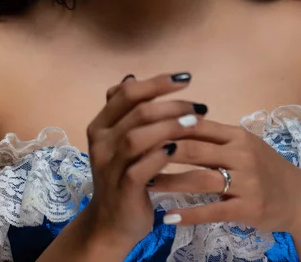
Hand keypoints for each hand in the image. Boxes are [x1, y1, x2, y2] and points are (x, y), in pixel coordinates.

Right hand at [82, 72, 206, 253]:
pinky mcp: (122, 189)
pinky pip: (140, 168)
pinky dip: (160, 156)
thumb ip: (125, 111)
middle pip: (136, 112)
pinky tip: (178, 149)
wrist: (112, 224)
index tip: (186, 78)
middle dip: (171, 105)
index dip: (157, 83)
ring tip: (195, 123)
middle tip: (199, 106)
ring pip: (137, 137)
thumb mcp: (120, 141)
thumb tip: (130, 77)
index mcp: (101, 125)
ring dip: (169, 127)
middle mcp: (100, 142)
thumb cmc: (124, 175)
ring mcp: (109, 166)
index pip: (127, 93)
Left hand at [147, 118, 300, 233]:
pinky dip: (188, 214)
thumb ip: (210, 132)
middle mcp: (241, 155)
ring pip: (200, 179)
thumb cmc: (262, 166)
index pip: (197, 125)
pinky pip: (213, 211)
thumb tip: (174, 117)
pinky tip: (167, 216)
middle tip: (134, 154)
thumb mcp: (241, 143)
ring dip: (169, 182)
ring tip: (144, 184)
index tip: (141, 128)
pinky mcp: (247, 208)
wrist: (297, 197)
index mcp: (236, 135)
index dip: (168, 126)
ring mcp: (246, 182)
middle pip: (194, 149)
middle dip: (161, 151)